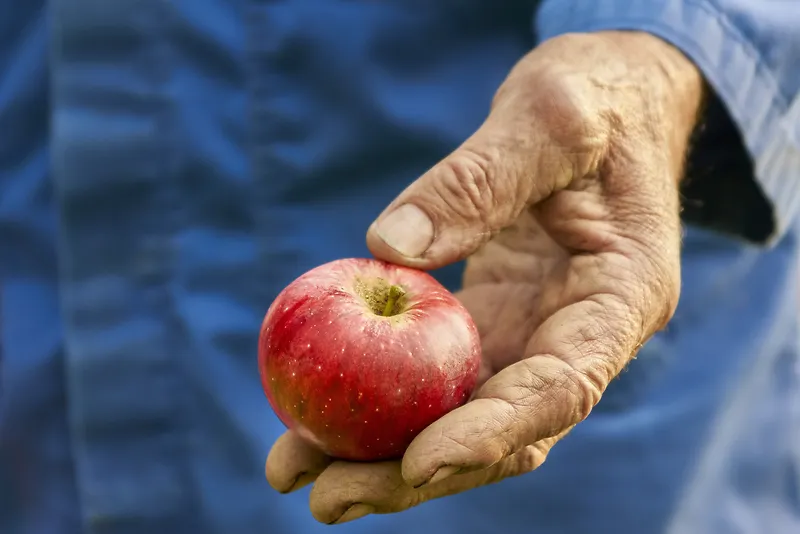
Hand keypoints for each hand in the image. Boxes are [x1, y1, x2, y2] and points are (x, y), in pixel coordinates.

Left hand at [265, 31, 704, 523]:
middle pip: (500, 431)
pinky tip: (314, 412)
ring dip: (382, 453)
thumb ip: (480, 179)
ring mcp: (531, 336)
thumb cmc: (596, 101)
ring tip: (295, 473)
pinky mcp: (490, 323)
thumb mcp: (550, 117)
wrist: (602, 108)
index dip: (490, 435)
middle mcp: (576, 337)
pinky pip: (435, 373)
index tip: (415, 465)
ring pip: (460, 416)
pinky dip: (381, 398)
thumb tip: (384, 251)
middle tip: (327, 499)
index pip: (560, 389)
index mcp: (620, 300)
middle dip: (416, 475)